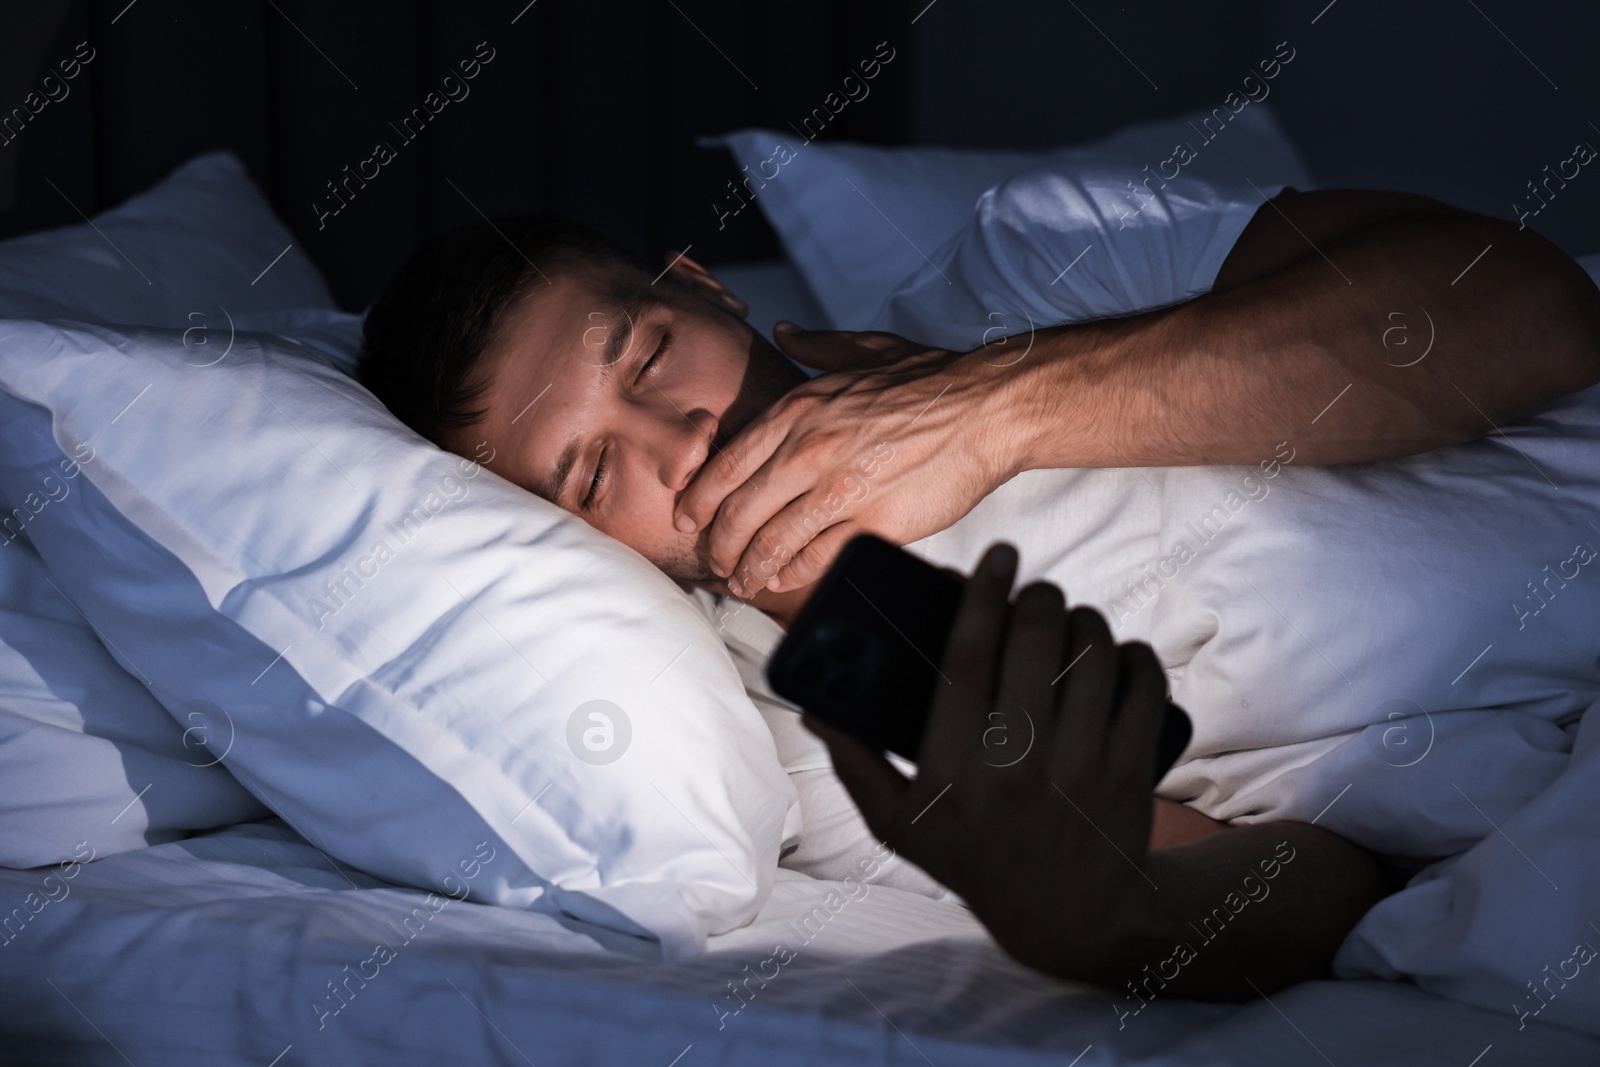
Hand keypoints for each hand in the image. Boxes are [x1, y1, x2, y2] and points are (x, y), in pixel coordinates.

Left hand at [675, 325, 1015, 596]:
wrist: (986, 408)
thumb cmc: (930, 380)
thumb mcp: (865, 351)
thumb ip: (817, 346)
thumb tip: (784, 330)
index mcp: (798, 411)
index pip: (727, 465)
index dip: (700, 500)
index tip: (689, 520)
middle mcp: (809, 450)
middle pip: (739, 511)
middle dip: (719, 544)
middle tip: (715, 561)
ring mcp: (839, 489)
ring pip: (771, 541)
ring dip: (748, 568)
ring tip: (741, 582)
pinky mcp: (873, 522)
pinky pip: (815, 558)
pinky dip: (791, 573)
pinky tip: (782, 579)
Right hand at [803, 542, 1169, 980]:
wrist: (1073, 919)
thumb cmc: (975, 858)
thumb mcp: (899, 824)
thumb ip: (853, 763)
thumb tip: (813, 704)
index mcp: (950, 770)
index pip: (964, 656)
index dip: (979, 593)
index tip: (995, 555)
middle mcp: (1014, 768)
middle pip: (1034, 640)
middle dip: (1039, 597)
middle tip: (1035, 592)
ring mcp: (1079, 770)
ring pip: (1092, 653)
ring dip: (1086, 621)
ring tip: (1072, 625)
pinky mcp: (1132, 772)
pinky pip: (1142, 683)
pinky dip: (1133, 656)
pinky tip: (1117, 656)